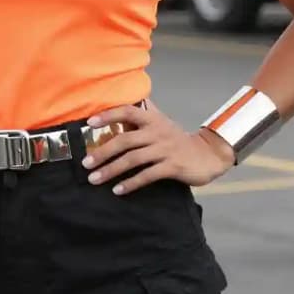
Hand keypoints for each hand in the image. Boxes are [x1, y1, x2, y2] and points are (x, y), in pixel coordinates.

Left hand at [82, 100, 234, 193]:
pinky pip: (147, 175)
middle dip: (103, 152)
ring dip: (111, 170)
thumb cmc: (177, 140)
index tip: (89, 123)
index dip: (108, 115)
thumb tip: (120, 103)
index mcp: (152, 119)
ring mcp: (165, 150)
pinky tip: (118, 190)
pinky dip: (131, 183)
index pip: (128, 111)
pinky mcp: (172, 167)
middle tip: (86, 162)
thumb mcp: (161, 123)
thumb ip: (142, 115)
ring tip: (94, 179)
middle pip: (125, 140)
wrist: (208, 155)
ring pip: (133, 159)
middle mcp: (157, 132)